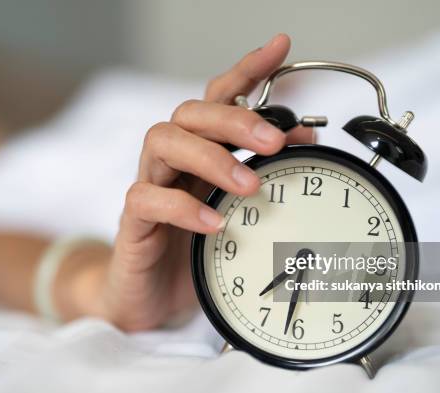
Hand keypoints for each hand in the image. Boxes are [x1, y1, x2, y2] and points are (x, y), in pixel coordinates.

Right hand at [96, 34, 314, 330]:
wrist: (150, 298)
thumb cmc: (198, 250)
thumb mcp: (240, 212)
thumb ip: (266, 172)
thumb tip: (306, 136)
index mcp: (200, 153)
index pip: (219, 99)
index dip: (246, 70)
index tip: (280, 48)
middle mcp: (172, 162)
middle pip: (188, 112)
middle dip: (233, 119)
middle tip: (274, 142)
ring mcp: (149, 187)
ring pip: (162, 142)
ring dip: (210, 157)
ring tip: (249, 185)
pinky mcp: (133, 223)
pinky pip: (146, 200)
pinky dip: (183, 208)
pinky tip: (215, 223)